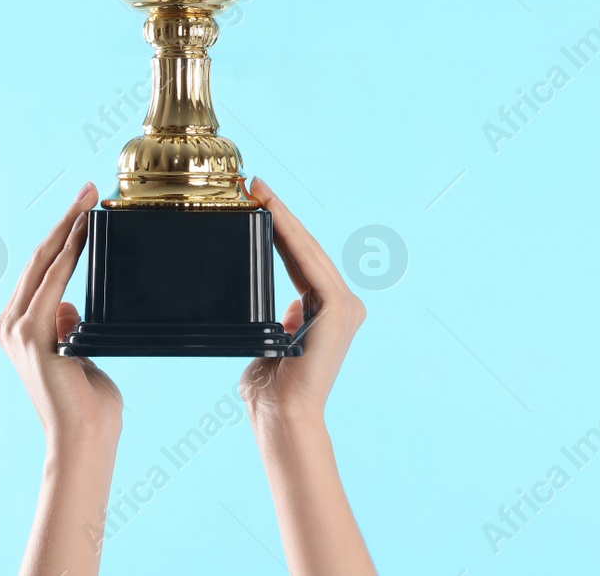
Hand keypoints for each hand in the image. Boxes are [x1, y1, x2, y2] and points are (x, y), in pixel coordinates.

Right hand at [0, 181, 121, 449]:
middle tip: (87, 189)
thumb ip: (66, 328)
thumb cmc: (88, 404)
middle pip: (39, 259)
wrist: (84, 438)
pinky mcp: (32, 335)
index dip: (62, 234)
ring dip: (67, 228)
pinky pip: (54, 283)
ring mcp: (17, 330)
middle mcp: (10, 325)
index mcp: (18, 329)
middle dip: (65, 220)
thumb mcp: (77, 353)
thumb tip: (67, 306)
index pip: (42, 270)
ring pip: (45, 264)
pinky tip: (83, 232)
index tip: (82, 206)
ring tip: (88, 200)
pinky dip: (69, 254)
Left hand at [240, 177, 366, 427]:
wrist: (281, 415)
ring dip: (283, 218)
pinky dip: (289, 236)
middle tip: (255, 184)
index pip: (300, 260)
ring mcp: (344, 305)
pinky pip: (309, 263)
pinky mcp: (339, 307)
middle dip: (280, 214)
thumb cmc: (270, 390)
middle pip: (306, 249)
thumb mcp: (274, 343)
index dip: (279, 228)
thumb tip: (288, 309)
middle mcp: (341, 305)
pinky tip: (271, 214)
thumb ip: (283, 322)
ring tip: (259, 190)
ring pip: (308, 250)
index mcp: (325, 311)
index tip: (257, 199)